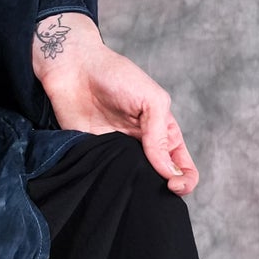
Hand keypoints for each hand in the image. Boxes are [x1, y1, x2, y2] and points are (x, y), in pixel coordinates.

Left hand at [32, 13, 198, 195]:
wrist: (73, 67)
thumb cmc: (116, 75)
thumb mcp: (151, 99)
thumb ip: (161, 135)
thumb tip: (168, 171)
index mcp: (162, 134)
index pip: (183, 167)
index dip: (185, 180)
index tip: (173, 184)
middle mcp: (141, 147)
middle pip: (157, 180)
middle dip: (159, 190)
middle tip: (149, 187)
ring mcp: (115, 152)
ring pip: (130, 183)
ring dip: (133, 187)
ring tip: (128, 179)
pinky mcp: (91, 154)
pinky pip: (102, 176)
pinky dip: (106, 181)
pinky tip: (106, 176)